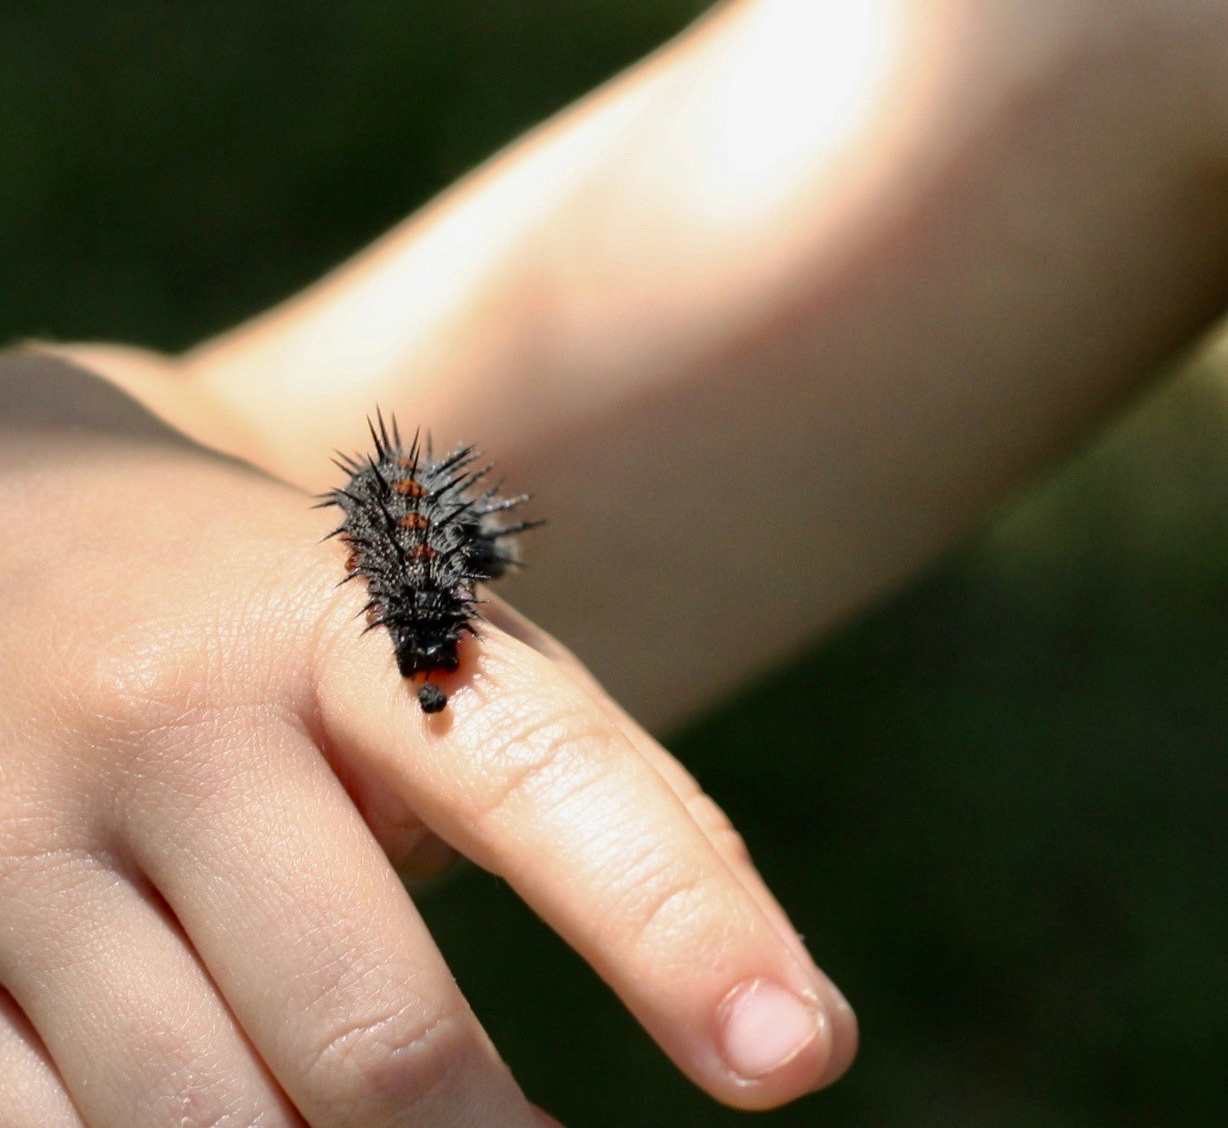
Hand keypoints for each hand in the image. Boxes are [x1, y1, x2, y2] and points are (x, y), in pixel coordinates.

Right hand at [0, 354, 855, 1124]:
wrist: (0, 512)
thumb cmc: (294, 633)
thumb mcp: (458, 660)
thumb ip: (620, 821)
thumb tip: (797, 1039)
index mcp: (345, 623)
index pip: (541, 781)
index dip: (677, 932)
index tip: (794, 1056)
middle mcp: (169, 718)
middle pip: (370, 1033)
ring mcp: (7, 835)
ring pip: (197, 1125)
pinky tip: (231, 1126)